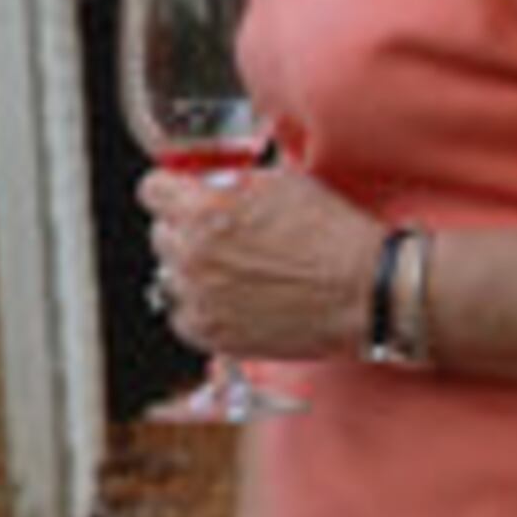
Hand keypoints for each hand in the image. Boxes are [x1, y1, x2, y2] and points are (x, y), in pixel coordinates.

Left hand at [141, 163, 379, 364]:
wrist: (364, 292)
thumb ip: (228, 182)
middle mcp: (193, 255)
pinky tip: (235, 298)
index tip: (181, 196)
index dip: (171, 191)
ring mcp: (198, 298)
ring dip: (193, 270)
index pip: (152, 190)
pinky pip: (183, 314)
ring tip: (236, 271)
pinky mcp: (210, 334)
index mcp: (203, 210)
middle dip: (187, 229)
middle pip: (161, 233)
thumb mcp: (279, 183)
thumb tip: (202, 181)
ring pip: (170, 275)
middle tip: (225, 236)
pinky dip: (202, 306)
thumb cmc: (331, 234)